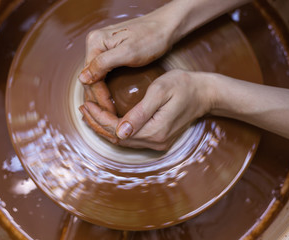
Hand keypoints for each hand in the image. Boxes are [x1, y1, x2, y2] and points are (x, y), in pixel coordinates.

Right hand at [79, 7, 178, 115]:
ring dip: (100, 96)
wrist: (165, 27)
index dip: (99, 97)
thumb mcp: (128, 52)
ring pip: (95, 78)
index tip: (110, 112)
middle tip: (109, 117)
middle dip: (98, 99)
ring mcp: (101, 49)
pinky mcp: (110, 53)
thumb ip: (103, 63)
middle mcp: (95, 44)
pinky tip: (111, 100)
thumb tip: (82, 79)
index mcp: (95, 42)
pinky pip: (102, 74)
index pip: (90, 76)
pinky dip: (105, 88)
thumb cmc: (151, 38)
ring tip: (110, 113)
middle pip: (90, 78)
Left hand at [79, 69, 213, 150]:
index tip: (87, 104)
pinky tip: (107, 120)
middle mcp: (155, 142)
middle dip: (97, 123)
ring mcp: (157, 143)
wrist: (204, 93)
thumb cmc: (183, 86)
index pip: (117, 129)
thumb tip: (120, 132)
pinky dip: (115, 129)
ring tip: (90, 114)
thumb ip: (140, 113)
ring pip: (122, 140)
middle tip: (84, 109)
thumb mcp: (160, 92)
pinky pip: (130, 138)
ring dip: (104, 127)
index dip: (99, 118)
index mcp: (154, 131)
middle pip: (117, 138)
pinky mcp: (158, 139)